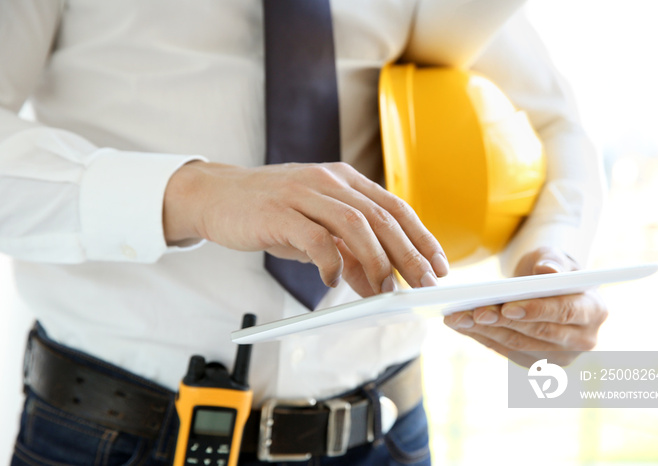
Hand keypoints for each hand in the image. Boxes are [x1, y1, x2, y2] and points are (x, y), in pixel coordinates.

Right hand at [163, 161, 448, 296]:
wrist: (217, 196)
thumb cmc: (271, 214)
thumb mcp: (315, 229)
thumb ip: (346, 251)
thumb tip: (376, 284)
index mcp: (344, 180)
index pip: (394, 207)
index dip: (421, 236)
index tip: (438, 265)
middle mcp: (329, 180)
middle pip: (381, 217)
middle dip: (408, 254)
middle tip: (422, 284)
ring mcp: (303, 192)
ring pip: (354, 225)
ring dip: (374, 262)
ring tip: (382, 291)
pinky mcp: (277, 211)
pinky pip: (314, 238)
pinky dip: (330, 262)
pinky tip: (333, 282)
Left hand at [443, 247, 607, 364]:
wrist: (549, 287)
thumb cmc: (552, 267)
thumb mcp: (553, 255)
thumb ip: (552, 260)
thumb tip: (547, 271)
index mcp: (595, 310)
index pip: (565, 312)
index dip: (536, 310)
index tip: (507, 307)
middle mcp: (584, 338)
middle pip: (538, 332)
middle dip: (502, 322)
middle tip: (472, 312)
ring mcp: (561, 356)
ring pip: (519, 345)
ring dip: (486, 332)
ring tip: (458, 318)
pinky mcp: (539, 363)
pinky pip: (507, 351)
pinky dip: (483, 337)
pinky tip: (462, 325)